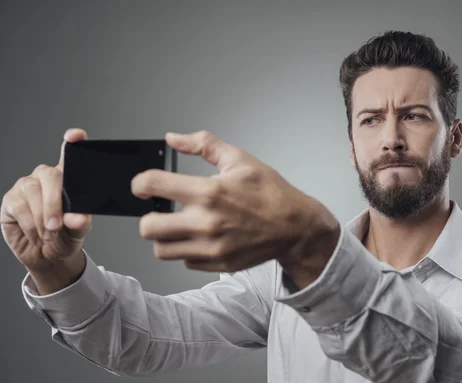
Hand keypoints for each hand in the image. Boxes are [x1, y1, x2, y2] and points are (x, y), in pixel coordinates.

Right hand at [1, 128, 92, 273]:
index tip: (75, 136)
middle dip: (54, 203)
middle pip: (50, 176)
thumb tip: (79, 217)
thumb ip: (81, 223)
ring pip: (33, 192)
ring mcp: (26, 186)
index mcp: (68, 179)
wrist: (47, 257)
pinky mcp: (10, 199)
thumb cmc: (65, 237)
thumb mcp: (79, 232)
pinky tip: (37, 236)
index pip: (71, 154)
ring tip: (50, 235)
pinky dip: (30, 226)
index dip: (73, 141)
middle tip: (58, 226)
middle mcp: (46, 177)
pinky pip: (19, 207)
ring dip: (42, 218)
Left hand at [132, 131, 339, 284]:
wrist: (296, 227)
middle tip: (162, 210)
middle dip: (150, 216)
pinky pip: (185, 261)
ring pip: (161, 250)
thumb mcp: (240, 159)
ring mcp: (211, 248)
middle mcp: (205, 223)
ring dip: (165, 237)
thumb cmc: (271, 193)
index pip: (153, 185)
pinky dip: (187, 250)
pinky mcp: (217, 264)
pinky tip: (200, 238)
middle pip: (147, 228)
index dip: (140, 183)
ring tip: (179, 226)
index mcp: (208, 191)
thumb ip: (204, 144)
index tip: (144, 186)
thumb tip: (173, 138)